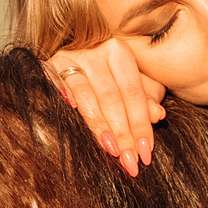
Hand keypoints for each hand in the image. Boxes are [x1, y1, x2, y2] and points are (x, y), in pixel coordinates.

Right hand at [46, 38, 166, 175]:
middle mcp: (95, 50)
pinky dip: (66, 100)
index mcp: (119, 52)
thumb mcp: (134, 81)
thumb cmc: (109, 73)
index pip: (133, 93)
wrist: (70, 46)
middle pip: (111, 98)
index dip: (140, 124)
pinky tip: (74, 120)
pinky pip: (58, 86)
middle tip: (130, 161)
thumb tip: (158, 116)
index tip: (145, 152)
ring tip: (112, 151)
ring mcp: (70, 57)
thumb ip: (146, 98)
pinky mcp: (49, 66)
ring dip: (100, 127)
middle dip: (123, 133)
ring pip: (87, 97)